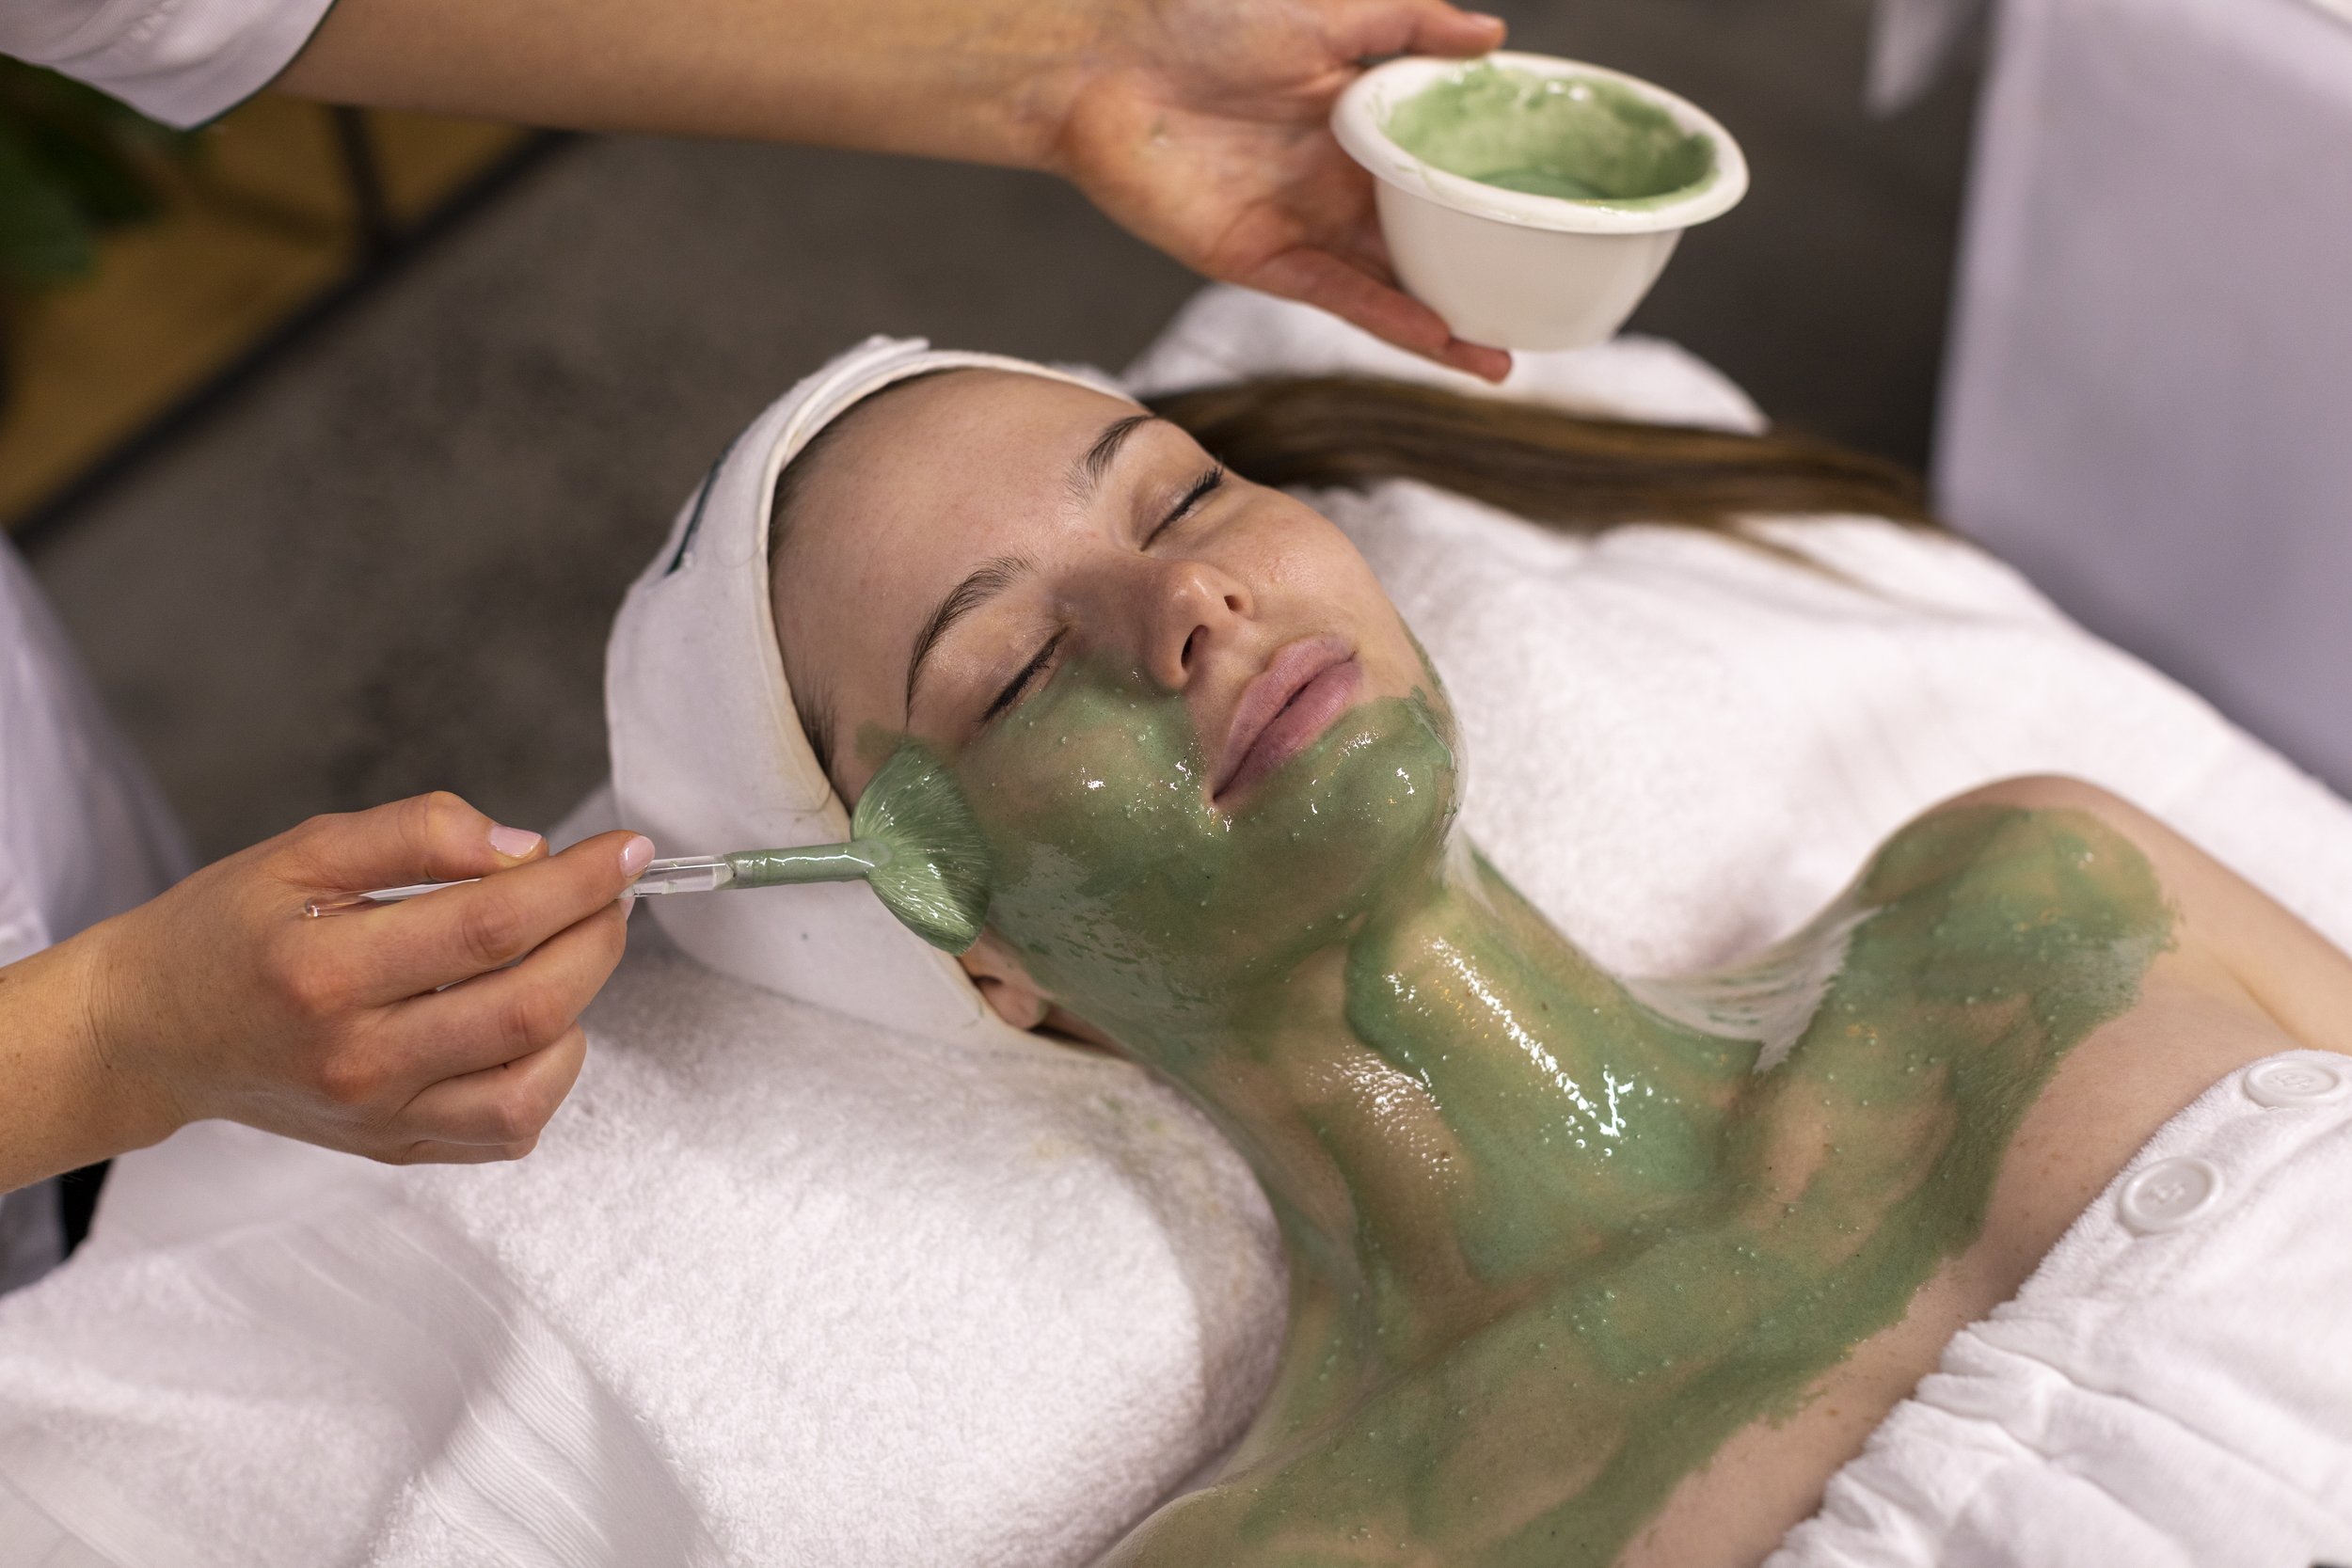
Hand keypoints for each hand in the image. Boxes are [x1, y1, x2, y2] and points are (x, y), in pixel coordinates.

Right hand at [3, 792, 646, 1187]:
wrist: (150, 1032)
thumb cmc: (226, 932)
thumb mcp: (303, 850)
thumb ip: (417, 834)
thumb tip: (524, 847)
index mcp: (324, 972)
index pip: (492, 925)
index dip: (578, 883)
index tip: (625, 850)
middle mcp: (355, 1058)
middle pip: (529, 1007)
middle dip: (597, 939)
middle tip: (608, 894)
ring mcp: (379, 1115)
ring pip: (531, 1085)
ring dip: (582, 1009)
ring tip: (568, 954)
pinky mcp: (395, 1147)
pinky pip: (508, 1131)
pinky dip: (549, 1076)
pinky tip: (533, 1022)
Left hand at [1051, 0, 1512, 380]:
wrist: (1105, 64)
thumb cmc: (1204, 20)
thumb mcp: (1330, 12)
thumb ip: (1411, 28)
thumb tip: (1494, 38)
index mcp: (1358, 124)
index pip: (1440, 169)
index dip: (1490, 195)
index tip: (1550, 219)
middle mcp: (1336, 182)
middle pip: (1423, 240)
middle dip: (1480, 278)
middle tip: (1547, 307)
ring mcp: (1302, 226)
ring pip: (1388, 284)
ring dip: (1446, 323)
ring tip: (1505, 355)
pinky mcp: (1261, 259)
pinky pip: (1337, 297)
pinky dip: (1388, 318)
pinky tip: (1441, 337)